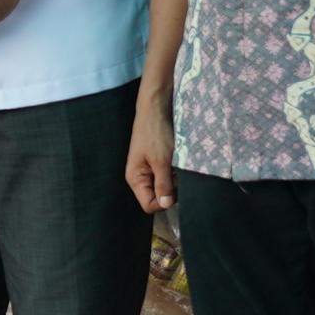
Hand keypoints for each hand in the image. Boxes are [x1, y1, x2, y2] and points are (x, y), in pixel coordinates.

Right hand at [127, 87, 174, 213]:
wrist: (157, 109)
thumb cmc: (155, 132)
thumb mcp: (161, 161)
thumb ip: (163, 185)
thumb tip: (165, 205)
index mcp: (135, 178)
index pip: (149, 205)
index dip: (164, 202)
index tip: (175, 188)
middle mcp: (141, 177)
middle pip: (158, 197)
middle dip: (172, 190)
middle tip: (177, 173)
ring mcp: (151, 170)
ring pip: (166, 187)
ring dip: (176, 180)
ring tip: (178, 164)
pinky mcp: (159, 163)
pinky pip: (170, 176)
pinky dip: (177, 172)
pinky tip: (179, 161)